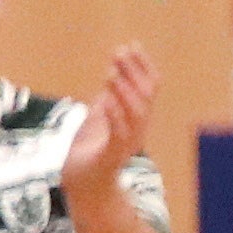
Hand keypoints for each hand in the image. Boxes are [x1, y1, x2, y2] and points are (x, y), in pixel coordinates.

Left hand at [59, 41, 158, 197]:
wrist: (84, 188)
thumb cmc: (90, 153)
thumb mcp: (98, 119)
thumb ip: (108, 99)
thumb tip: (113, 73)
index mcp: (136, 118)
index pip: (148, 87)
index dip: (141, 65)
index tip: (130, 44)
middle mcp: (138, 129)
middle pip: (145, 96)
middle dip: (133, 72)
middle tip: (118, 52)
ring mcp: (127, 144)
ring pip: (136, 114)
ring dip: (124, 91)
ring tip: (110, 72)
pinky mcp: (112, 157)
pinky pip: (119, 135)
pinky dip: (114, 116)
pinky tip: (104, 102)